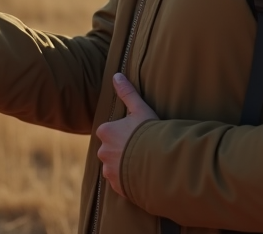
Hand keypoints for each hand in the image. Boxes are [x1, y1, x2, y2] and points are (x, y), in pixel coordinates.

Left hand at [95, 73, 158, 197]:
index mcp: (106, 132)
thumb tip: (116, 74)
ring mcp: (109, 171)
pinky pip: (121, 184)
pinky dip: (129, 182)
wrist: (159, 163)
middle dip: (122, 151)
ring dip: (124, 167)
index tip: (136, 136)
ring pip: (114, 168)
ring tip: (143, 166)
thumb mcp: (141, 109)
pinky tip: (142, 178)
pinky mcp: (118, 187)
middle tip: (141, 151)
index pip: (109, 132)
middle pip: (110, 150)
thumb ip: (127, 92)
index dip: (123, 134)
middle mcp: (103, 152)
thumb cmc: (150, 133)